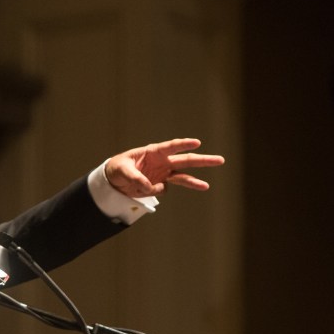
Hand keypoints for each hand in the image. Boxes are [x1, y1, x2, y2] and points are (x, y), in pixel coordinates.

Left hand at [104, 138, 224, 198]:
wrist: (113, 181)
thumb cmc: (117, 168)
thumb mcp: (121, 170)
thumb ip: (135, 177)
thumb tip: (148, 187)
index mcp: (154, 151)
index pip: (171, 146)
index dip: (184, 144)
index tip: (196, 142)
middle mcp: (162, 161)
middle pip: (186, 160)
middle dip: (203, 160)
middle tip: (220, 160)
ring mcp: (163, 173)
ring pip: (183, 176)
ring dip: (194, 182)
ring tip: (206, 187)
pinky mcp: (160, 184)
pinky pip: (164, 190)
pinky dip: (156, 191)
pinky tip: (143, 189)